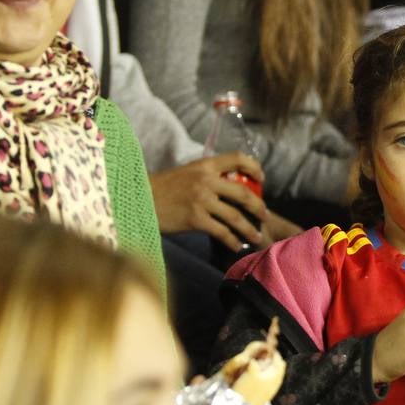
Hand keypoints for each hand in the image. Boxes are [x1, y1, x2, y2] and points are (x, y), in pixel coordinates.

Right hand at [150, 153, 300, 251]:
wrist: (138, 199)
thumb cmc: (163, 188)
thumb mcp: (187, 173)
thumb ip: (209, 176)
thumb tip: (233, 187)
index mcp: (205, 165)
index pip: (238, 158)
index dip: (255, 167)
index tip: (262, 179)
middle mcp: (206, 180)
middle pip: (244, 193)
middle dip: (259, 207)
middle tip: (265, 216)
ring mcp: (201, 200)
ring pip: (236, 217)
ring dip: (250, 229)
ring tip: (256, 236)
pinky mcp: (195, 219)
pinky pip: (222, 232)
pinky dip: (233, 241)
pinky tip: (237, 246)